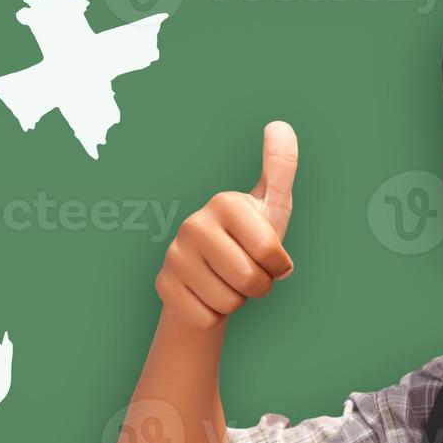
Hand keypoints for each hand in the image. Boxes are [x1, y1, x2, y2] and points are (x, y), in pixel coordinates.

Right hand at [155, 120, 297, 329]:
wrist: (211, 276)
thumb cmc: (249, 240)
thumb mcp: (271, 206)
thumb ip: (280, 168)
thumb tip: (281, 124)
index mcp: (225, 202)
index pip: (270, 254)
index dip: (279, 268)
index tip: (272, 260)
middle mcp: (193, 223)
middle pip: (250, 280)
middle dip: (259, 288)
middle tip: (250, 275)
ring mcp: (174, 254)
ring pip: (228, 302)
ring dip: (236, 301)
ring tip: (228, 282)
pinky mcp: (162, 284)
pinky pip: (206, 318)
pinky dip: (214, 316)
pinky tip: (208, 295)